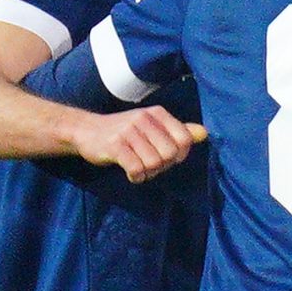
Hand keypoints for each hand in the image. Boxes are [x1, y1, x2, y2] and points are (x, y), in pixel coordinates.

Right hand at [70, 107, 204, 182]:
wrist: (86, 131)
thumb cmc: (125, 132)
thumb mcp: (153, 127)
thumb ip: (178, 131)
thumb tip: (204, 133)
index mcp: (158, 114)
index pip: (185, 139)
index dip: (179, 155)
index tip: (167, 158)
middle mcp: (144, 119)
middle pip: (170, 154)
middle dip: (162, 166)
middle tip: (149, 165)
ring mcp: (128, 131)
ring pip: (154, 163)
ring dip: (148, 173)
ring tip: (138, 167)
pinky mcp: (115, 145)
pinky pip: (136, 169)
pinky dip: (136, 176)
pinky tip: (131, 173)